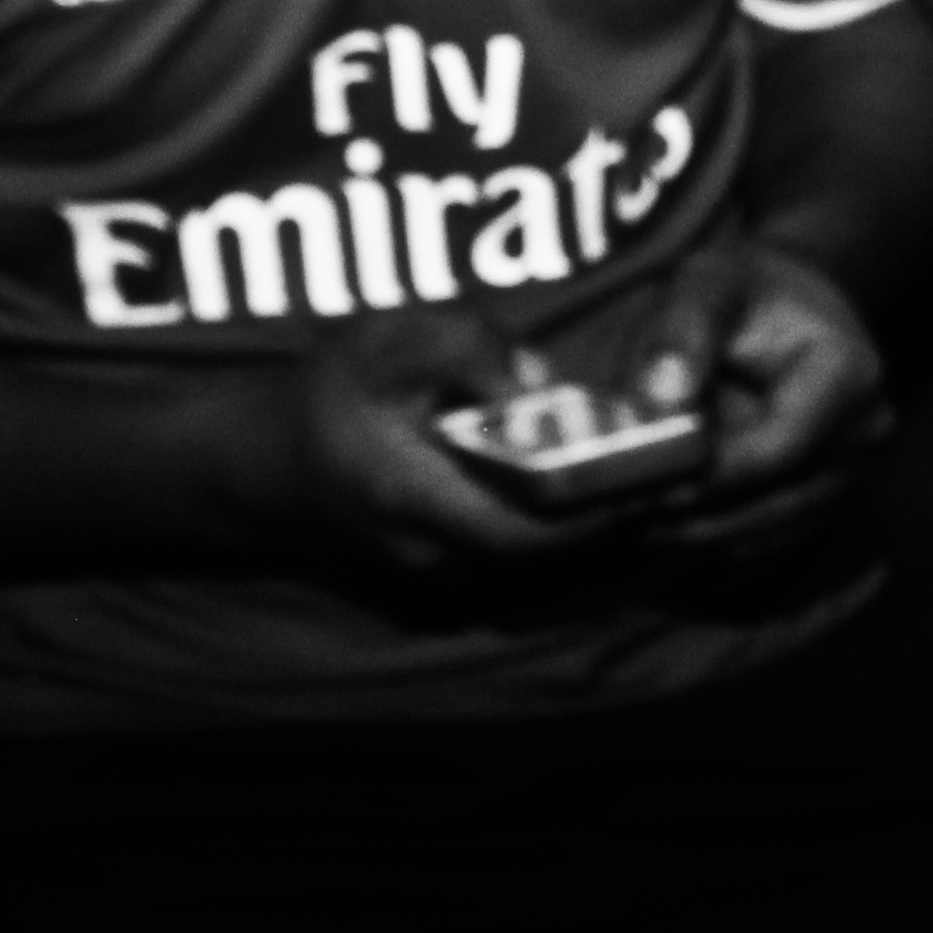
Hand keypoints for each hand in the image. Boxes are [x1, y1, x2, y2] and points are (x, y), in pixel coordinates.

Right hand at [271, 303, 633, 577]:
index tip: (658, 478)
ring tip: (650, 486)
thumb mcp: (387, 341)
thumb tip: (542, 382)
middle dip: (614, 524)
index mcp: (413, 500)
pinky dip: (559, 542)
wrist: (259, 471)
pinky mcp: (438, 591)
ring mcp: (432, 587)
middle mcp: (429, 562)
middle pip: (548, 562)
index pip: (530, 534)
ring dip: (592, 537)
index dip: (600, 516)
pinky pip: (514, 574)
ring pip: (535, 575)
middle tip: (674, 478)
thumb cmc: (329, 394)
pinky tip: (597, 501)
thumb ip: (468, 347)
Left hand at [606, 242, 893, 556]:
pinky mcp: (824, 501)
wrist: (793, 307)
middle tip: (617, 510)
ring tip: (624, 518)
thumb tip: (664, 400)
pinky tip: (655, 519)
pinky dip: (709, 534)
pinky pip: (763, 538)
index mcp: (849, 376)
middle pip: (773, 503)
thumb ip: (686, 328)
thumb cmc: (748, 288)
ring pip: (765, 532)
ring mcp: (850, 476)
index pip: (777, 449)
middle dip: (692, 512)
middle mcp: (864, 436)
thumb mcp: (713, 279)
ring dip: (694, 533)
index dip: (709, 474)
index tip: (641, 483)